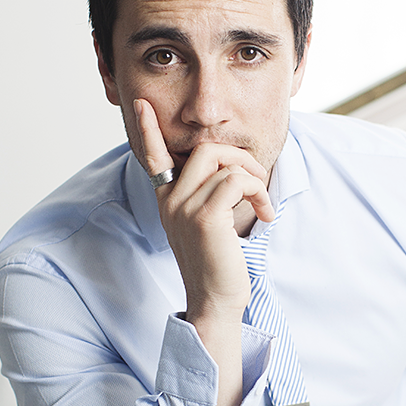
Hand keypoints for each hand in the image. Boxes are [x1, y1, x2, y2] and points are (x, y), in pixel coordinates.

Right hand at [134, 98, 273, 319]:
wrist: (215, 301)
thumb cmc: (216, 262)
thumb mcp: (203, 225)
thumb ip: (205, 196)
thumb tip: (229, 171)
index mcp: (168, 200)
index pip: (153, 158)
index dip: (147, 129)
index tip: (140, 104)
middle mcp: (171, 201)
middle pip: (205, 149)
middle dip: (240, 157)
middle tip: (258, 182)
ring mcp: (184, 208)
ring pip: (224, 163)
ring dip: (255, 179)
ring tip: (263, 203)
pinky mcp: (204, 217)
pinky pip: (236, 181)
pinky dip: (258, 192)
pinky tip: (265, 214)